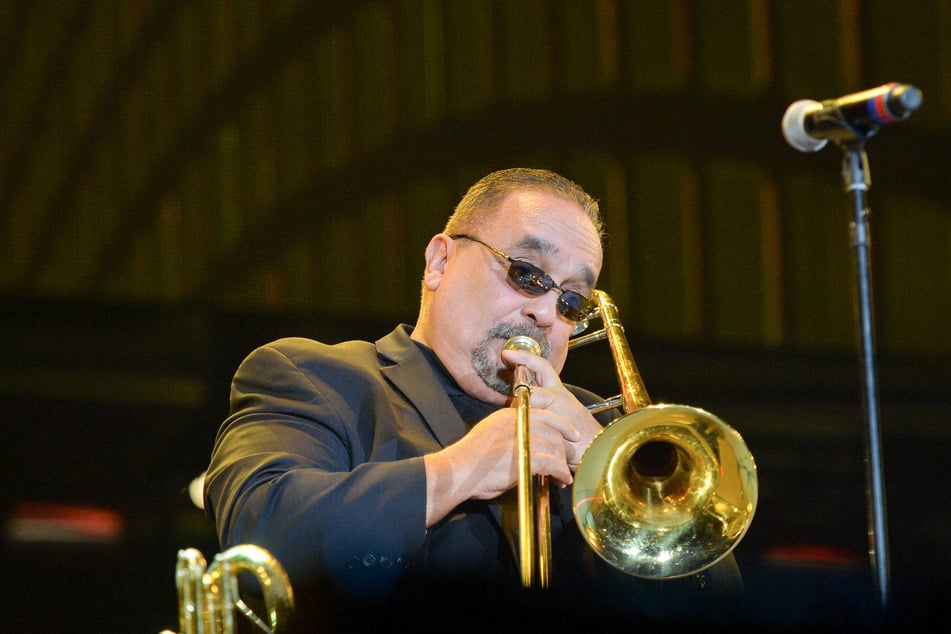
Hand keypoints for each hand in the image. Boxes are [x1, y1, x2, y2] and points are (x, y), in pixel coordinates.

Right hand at [423, 351, 601, 526]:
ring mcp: (521, 438)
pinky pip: (552, 463)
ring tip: (563, 477)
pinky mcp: (524, 456)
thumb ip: (509, 434)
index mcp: (508, 416)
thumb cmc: (470, 461)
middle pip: (553, 432)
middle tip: (567, 463)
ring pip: (555, 448)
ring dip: (563, 465)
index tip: (573, 434)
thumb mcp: (490, 436)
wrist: (458, 471)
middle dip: (564, 449)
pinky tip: (560, 479)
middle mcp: (517, 422)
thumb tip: (526, 444)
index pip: (544, 414)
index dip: (562, 425)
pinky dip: (560, 473)